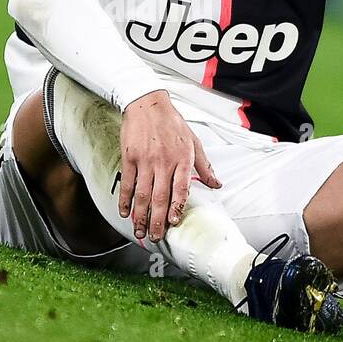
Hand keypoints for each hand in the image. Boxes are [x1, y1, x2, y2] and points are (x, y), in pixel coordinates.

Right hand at [117, 90, 220, 241]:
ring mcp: (145, 161)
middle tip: (155, 237)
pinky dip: (125, 200)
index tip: (173, 222)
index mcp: (182, 159)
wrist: (148, 104)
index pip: (180, 189)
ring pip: (142, 194)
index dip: (176, 207)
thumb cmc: (172, 123)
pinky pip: (127, 183)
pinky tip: (125, 212)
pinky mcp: (130, 158)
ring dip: (140, 216)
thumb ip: (205, 166)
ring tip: (140, 231)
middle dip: (157, 221)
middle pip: (160, 197)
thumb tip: (217, 184)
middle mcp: (164, 162)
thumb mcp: (194, 142)